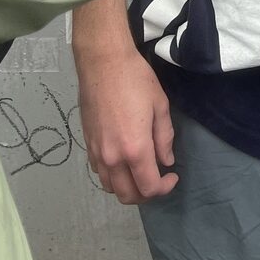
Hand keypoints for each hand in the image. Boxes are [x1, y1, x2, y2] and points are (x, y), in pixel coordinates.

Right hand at [76, 47, 177, 202]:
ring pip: (111, 187)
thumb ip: (164, 138)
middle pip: (127, 195)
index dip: (164, 188)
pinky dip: (113, 177)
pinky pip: (99, 173)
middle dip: (146, 194)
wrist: (103, 64)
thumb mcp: (160, 106)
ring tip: (142, 172)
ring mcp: (96, 153)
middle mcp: (112, 158)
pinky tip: (124, 162)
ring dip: (128, 188)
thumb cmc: (136, 80)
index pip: (148, 188)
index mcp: (134, 149)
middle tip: (159, 179)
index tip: (173, 176)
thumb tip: (166, 161)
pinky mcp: (87, 145)